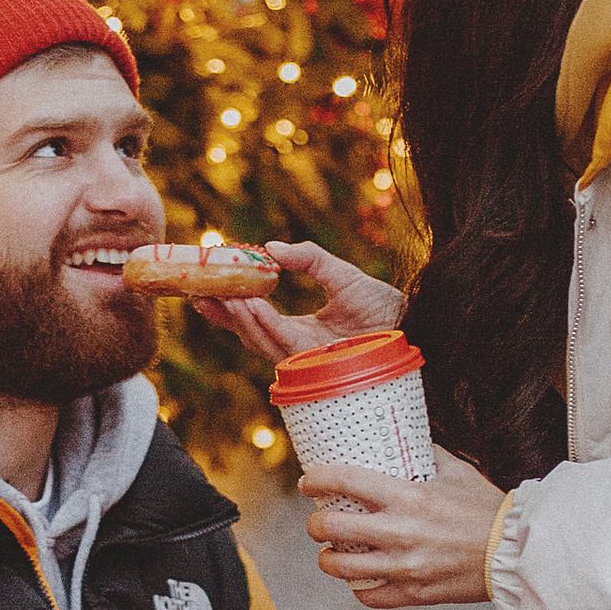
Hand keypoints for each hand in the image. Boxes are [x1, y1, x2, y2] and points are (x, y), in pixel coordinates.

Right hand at [195, 240, 404, 372]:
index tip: (207, 291)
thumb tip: (271, 247)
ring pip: (260, 340)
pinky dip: (263, 323)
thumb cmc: (382, 305)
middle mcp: (298, 350)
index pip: (257, 322)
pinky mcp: (315, 362)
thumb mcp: (340, 273)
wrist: (411, 324)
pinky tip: (248, 304)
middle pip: (249, 335)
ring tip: (221, 295)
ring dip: (238, 317)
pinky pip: (281, 342)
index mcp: (301, 334)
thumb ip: (308, 258)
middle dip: (223, 317)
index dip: (231, 309)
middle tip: (199, 295)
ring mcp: (305, 359)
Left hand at [302, 451, 507, 607]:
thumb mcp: (458, 472)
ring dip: (327, 560)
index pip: (346, 481)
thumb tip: (411, 441)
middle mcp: (401, 532)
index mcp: (409, 496)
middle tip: (318, 522)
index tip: (308, 483)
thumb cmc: (490, 511)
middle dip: (316, 524)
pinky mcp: (414, 593)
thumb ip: (430, 455)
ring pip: (342, 568)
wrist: (515, 554)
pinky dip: (358, 589)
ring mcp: (404, 566)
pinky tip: (358, 580)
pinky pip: (370, 596)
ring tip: (328, 554)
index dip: (318, 480)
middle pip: (332, 528)